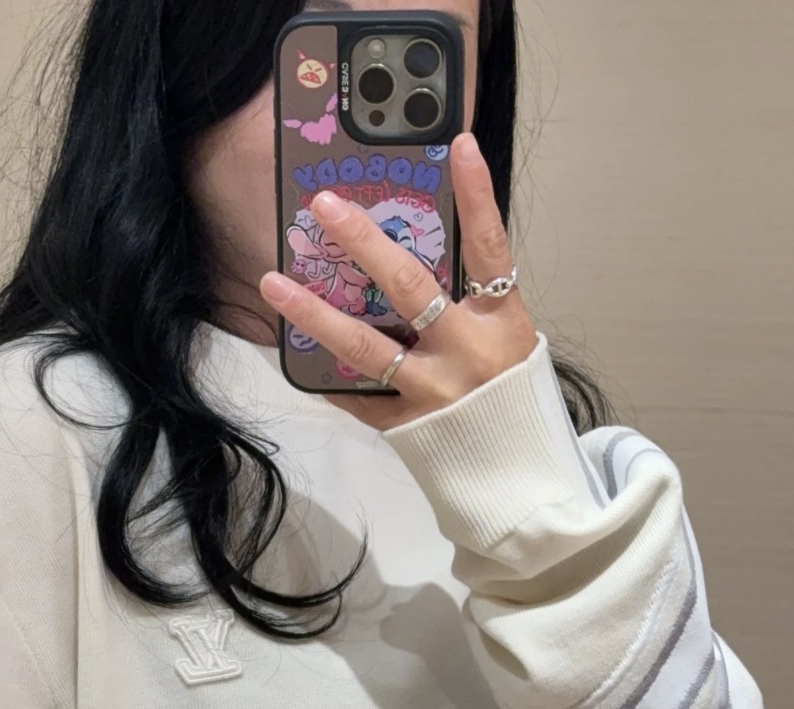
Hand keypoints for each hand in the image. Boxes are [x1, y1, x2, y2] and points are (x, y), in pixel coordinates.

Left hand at [258, 133, 537, 431]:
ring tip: (274, 282)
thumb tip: (412, 259)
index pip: (490, 247)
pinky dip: (325, 375)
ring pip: (364, 344)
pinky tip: (290, 350)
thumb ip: (472, 305)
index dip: (477, 195)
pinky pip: (357, 394)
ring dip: (313, 311)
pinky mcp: (406, 426)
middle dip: (363, 240)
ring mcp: (432, 392)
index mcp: (502, 324)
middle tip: (323, 206)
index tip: (459, 144)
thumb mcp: (510, 343)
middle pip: (410, 285)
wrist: (519, 479)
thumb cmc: (513, 403)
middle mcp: (467, 353)